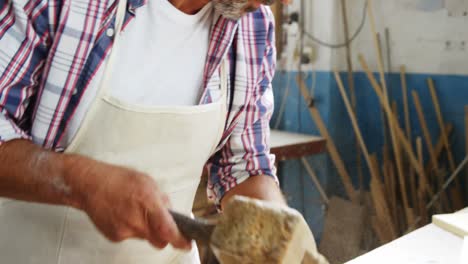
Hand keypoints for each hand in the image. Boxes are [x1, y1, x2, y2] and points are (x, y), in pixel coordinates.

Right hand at [65, 155, 190, 249]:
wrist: (90, 184)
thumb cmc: (118, 179)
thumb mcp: (147, 181)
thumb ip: (161, 199)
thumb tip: (171, 213)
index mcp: (148, 202)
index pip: (168, 230)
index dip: (180, 240)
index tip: (187, 244)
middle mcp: (136, 220)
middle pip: (159, 240)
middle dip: (162, 235)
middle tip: (159, 223)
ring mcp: (124, 231)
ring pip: (144, 237)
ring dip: (144, 228)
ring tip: (132, 210)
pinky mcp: (114, 236)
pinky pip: (130, 236)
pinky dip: (130, 228)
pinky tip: (122, 214)